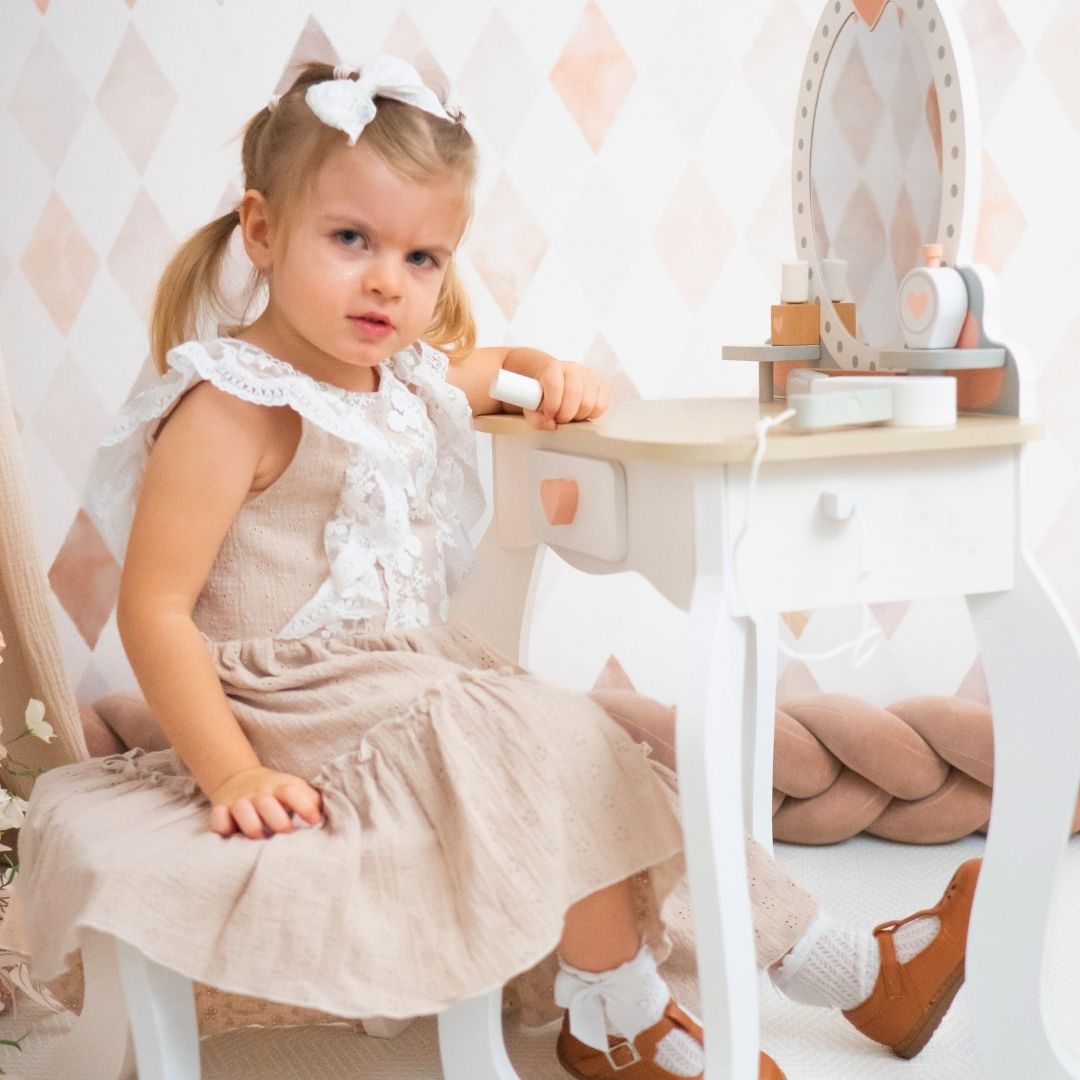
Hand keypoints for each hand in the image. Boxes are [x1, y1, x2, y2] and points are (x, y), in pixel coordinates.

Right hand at [207, 766, 323, 838]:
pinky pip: (217, 819)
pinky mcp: (221, 810)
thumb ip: (311, 800)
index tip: (314, 821)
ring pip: (242, 810)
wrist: (240, 780)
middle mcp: (259, 793)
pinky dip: (222, 827)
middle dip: (278, 822)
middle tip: (287, 835)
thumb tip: (326, 816)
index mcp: (280, 787)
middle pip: (267, 803)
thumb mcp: (295, 789)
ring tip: (260, 836)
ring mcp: (239, 801)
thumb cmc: (277, 793)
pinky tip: (232, 834)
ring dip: (252, 826)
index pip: (293, 792)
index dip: (305, 806)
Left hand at [524, 360, 609, 430]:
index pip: (554, 384)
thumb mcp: (532, 406)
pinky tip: (581, 412)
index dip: (552, 404)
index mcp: (553, 369)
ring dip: (578, 416)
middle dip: (566, 414)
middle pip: (574, 393)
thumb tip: (551, 425)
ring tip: (570, 415)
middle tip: (559, 419)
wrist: (555, 381)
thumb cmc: (543, 395)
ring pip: (589, 403)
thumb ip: (535, 418)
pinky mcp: (602, 385)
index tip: (549, 415)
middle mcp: (573, 369)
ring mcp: (590, 376)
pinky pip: (601, 406)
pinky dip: (591, 415)